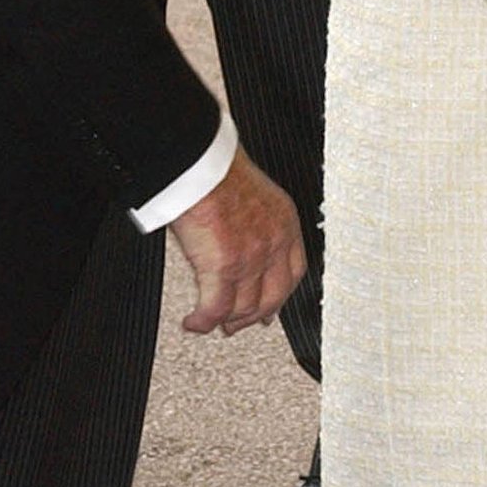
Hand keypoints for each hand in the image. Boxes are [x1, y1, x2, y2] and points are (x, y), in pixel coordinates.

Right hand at [169, 146, 305, 337]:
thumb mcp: (254, 192)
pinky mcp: (222, 268)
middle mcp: (273, 243)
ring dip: (225, 320)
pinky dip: (202, 321)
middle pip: (271, 297)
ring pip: (243, 308)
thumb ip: (255, 219)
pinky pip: (214, 309)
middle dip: (252, 317)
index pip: (293, 272)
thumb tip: (239, 236)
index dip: (281, 296)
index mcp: (284, 221)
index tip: (269, 308)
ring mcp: (250, 258)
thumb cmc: (217, 167)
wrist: (199, 161)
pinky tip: (192, 322)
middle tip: (236, 325)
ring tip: (210, 323)